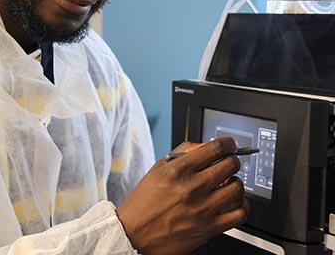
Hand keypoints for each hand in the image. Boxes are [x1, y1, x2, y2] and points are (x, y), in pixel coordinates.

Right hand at [116, 137, 248, 254]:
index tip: (230, 144)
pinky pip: (239, 213)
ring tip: (228, 183)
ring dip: (236, 182)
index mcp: (179, 169)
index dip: (228, 143)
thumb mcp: (159, 167)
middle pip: (230, 165)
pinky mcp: (209, 228)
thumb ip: (183, 152)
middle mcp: (193, 187)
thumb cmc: (145, 200)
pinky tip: (234, 201)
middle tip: (229, 162)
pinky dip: (242, 205)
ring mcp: (203, 208)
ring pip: (237, 187)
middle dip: (233, 160)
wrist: (134, 232)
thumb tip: (206, 146)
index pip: (215, 148)